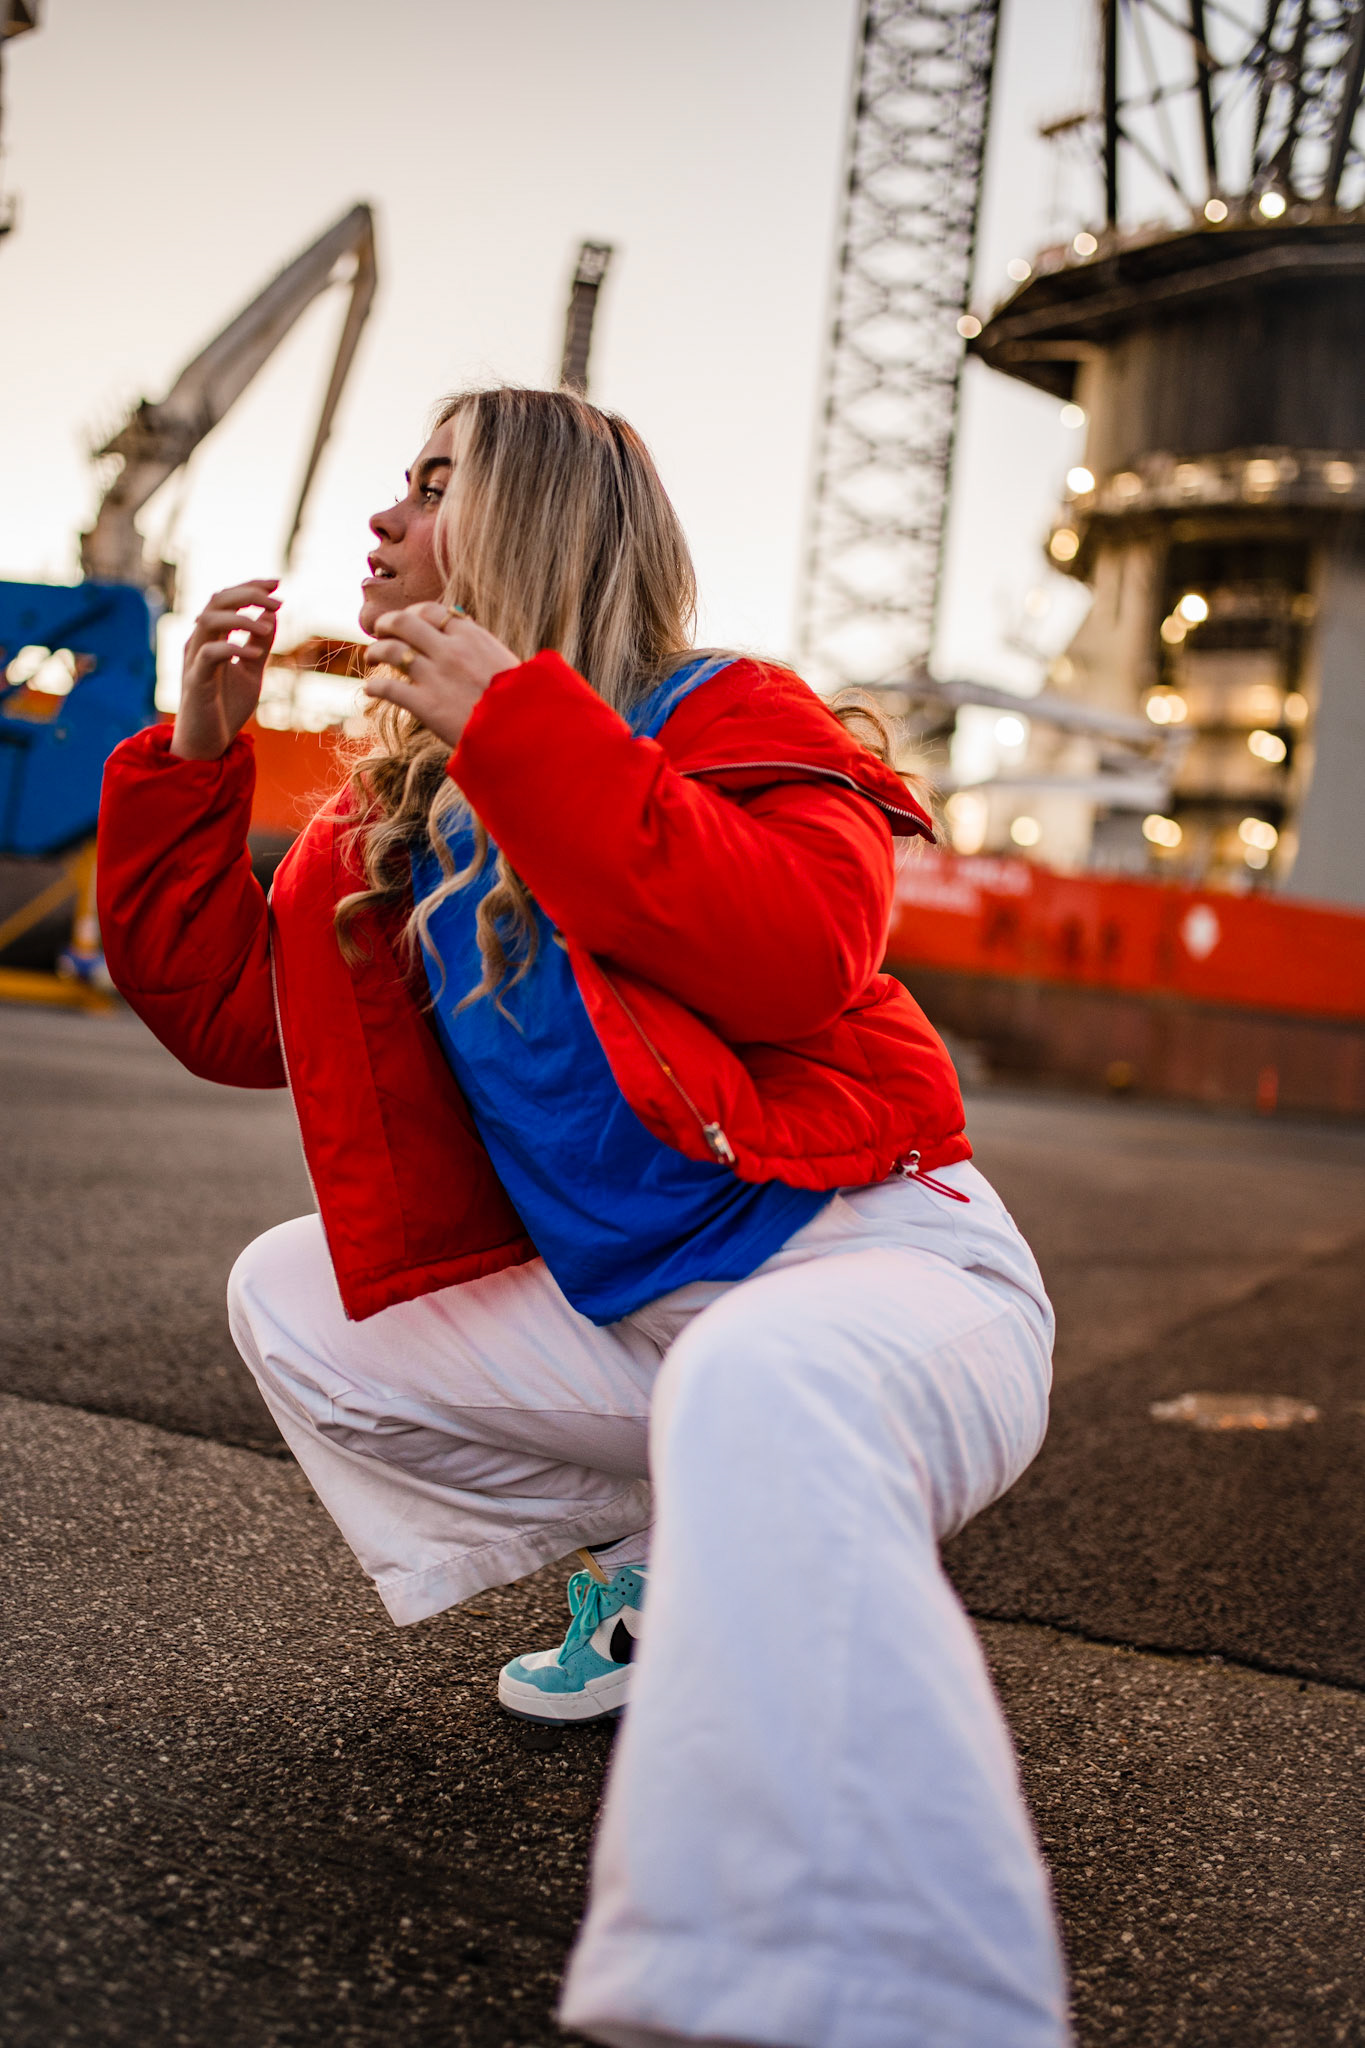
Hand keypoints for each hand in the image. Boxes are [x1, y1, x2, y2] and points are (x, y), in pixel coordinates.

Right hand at [171, 579, 280, 760]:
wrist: (209, 744)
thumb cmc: (226, 706)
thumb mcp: (252, 670)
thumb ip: (260, 642)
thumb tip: (271, 614)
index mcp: (211, 637)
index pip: (225, 598)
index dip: (250, 586)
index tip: (277, 582)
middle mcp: (199, 642)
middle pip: (216, 600)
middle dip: (248, 594)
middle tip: (278, 601)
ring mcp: (194, 660)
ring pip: (208, 620)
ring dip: (241, 618)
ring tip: (267, 629)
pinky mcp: (195, 681)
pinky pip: (210, 654)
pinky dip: (234, 648)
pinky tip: (256, 654)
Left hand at [363, 603, 518, 748]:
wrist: (524, 732)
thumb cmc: (524, 701)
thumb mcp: (506, 662)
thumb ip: (481, 647)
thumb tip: (468, 635)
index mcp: (472, 636)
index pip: (431, 610)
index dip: (413, 613)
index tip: (408, 620)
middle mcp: (450, 650)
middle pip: (404, 623)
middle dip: (387, 623)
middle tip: (380, 630)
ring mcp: (435, 676)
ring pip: (391, 651)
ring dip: (375, 651)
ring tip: (371, 657)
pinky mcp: (425, 705)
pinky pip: (388, 688)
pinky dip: (375, 687)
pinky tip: (370, 689)